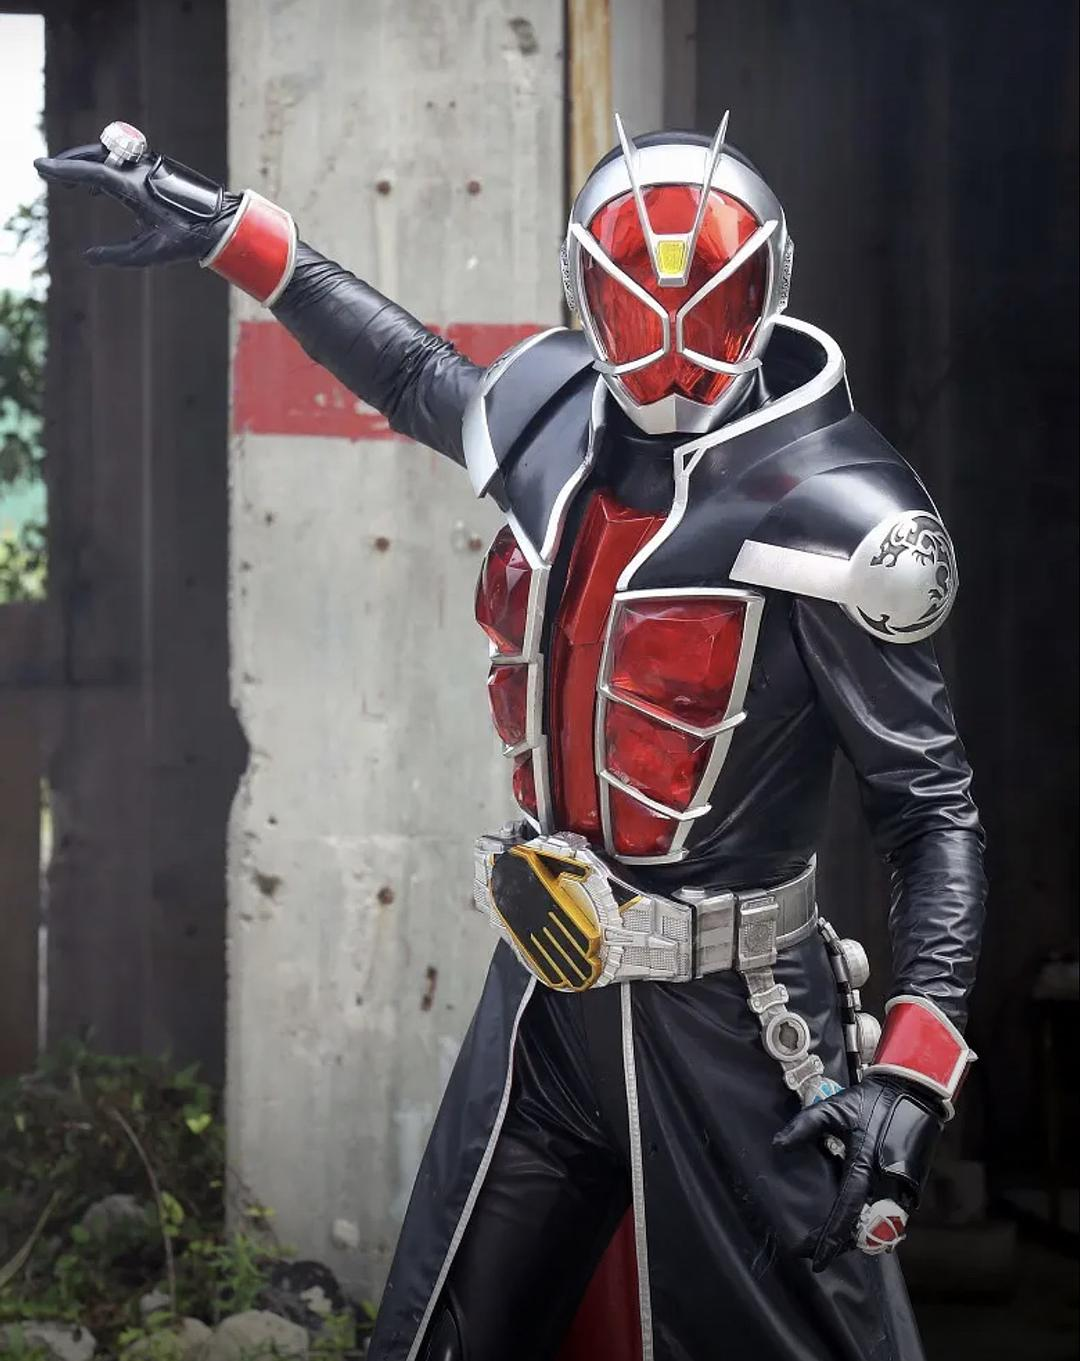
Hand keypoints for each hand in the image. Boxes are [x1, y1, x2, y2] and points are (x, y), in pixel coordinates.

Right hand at [34, 139, 239, 267]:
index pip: (91, 173)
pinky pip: (120, 159)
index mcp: (134, 188)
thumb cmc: (186, 240)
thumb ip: (116, 256)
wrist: (218, 223)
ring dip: (86, 163)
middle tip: (50, 172)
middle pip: (94, 156)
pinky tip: (97, 188)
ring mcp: (147, 164)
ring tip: (73, 185)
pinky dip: (103, 166)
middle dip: (69, 162)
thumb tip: (89, 257)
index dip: (63, 170)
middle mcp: (139, 170)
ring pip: (107, 154)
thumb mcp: (149, 253)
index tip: (40, 166)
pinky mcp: (154, 166)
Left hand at [774, 1073, 943, 1270]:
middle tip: (815, 1249)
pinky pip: (891, 1216)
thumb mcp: (833, 1109)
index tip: (812, 1258)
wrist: (912, 1093)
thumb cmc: (871, 1101)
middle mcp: (885, 1185)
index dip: (829, 1239)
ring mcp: (902, 1189)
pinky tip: (858, 1221)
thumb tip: (778, 1146)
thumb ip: (804, 1126)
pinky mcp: (911, 1187)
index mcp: (864, 1167)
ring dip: (857, 1235)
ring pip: (879, 1228)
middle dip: (840, 1243)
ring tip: (833, 1237)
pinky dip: (874, 1224)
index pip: (844, 1213)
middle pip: (862, 1230)